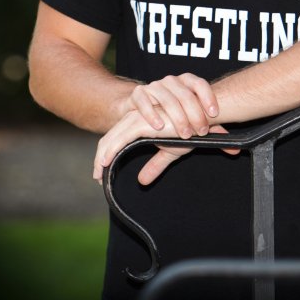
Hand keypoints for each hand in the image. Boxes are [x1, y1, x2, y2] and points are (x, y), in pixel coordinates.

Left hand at [93, 110, 238, 184]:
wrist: (203, 120)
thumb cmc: (189, 130)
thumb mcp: (169, 151)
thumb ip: (155, 164)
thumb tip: (142, 181)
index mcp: (141, 123)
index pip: (117, 138)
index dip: (107, 153)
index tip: (101, 173)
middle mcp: (136, 118)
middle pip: (110, 137)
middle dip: (100, 158)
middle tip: (96, 177)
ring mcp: (138, 119)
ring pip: (111, 138)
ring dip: (102, 157)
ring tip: (98, 174)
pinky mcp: (142, 123)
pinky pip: (121, 139)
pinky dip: (111, 151)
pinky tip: (105, 163)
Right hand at [124, 73, 218, 139]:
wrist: (141, 110)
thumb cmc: (172, 117)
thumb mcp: (192, 123)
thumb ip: (212, 132)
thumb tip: (234, 150)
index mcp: (187, 83)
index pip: (200, 84)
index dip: (208, 97)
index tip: (215, 114)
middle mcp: (171, 81)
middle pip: (185, 94)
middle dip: (194, 114)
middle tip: (200, 132)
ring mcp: (154, 86)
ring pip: (167, 97)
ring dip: (176, 116)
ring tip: (183, 133)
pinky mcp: (138, 94)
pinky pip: (144, 100)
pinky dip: (151, 113)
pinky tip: (158, 126)